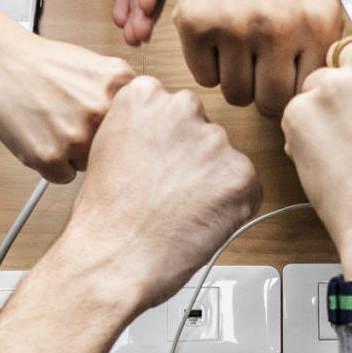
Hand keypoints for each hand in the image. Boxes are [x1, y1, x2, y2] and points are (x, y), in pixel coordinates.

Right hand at [0, 22, 133, 182]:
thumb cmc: (42, 63)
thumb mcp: (97, 67)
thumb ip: (123, 96)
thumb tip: (146, 128)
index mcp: (121, 86)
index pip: (138, 129)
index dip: (119, 130)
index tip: (106, 127)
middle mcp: (103, 111)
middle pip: (115, 150)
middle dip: (96, 142)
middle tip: (70, 121)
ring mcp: (77, 137)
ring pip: (89, 166)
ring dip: (73, 155)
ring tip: (51, 124)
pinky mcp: (50, 158)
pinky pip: (63, 177)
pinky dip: (50, 164)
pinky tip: (39, 136)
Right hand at [60, 75, 261, 311]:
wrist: (114, 257)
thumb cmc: (105, 216)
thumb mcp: (109, 148)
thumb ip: (143, 129)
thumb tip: (169, 137)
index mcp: (144, 95)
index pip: (173, 109)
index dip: (166, 144)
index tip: (155, 164)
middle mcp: (182, 108)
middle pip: (202, 130)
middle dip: (193, 159)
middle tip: (169, 192)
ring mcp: (215, 141)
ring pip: (224, 160)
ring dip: (212, 184)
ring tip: (179, 212)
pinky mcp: (241, 174)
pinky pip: (246, 188)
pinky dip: (231, 208)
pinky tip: (198, 222)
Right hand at [175, 0, 350, 116]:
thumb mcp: (326, 1)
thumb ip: (334, 49)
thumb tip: (335, 97)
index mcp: (317, 25)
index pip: (307, 95)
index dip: (296, 93)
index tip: (288, 81)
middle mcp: (277, 28)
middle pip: (269, 103)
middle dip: (265, 93)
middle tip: (262, 72)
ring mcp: (233, 26)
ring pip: (235, 95)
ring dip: (237, 80)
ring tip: (241, 52)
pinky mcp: (196, 23)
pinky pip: (203, 77)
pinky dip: (210, 66)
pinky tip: (219, 40)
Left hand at [280, 24, 351, 277]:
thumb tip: (351, 61)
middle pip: (335, 57)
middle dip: (338, 87)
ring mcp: (332, 84)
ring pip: (311, 87)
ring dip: (318, 113)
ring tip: (347, 150)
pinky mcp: (300, 110)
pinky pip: (292, 114)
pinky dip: (302, 137)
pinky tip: (329, 160)